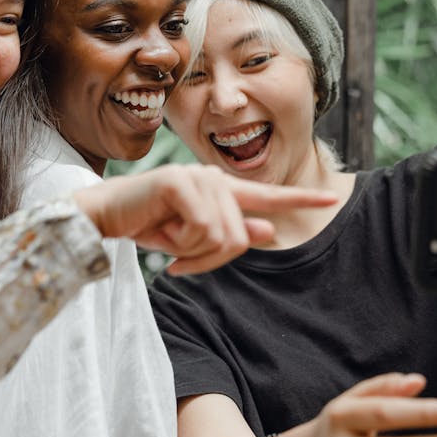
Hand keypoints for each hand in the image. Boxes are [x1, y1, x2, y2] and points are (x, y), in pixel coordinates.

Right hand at [71, 164, 336, 273]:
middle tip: (179, 256)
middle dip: (210, 259)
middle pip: (240, 238)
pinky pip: (201, 229)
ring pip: (222, 236)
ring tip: (167, 239)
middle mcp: (214, 178)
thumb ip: (230, 232)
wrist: (105, 215)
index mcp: (221, 189)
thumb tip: (270, 232)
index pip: (268, 195)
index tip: (332, 197)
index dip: (301, 198)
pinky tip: (160, 233)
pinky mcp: (180, 182)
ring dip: (192, 251)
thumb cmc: (146, 223)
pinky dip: (180, 243)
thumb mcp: (192, 237)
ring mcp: (198, 177)